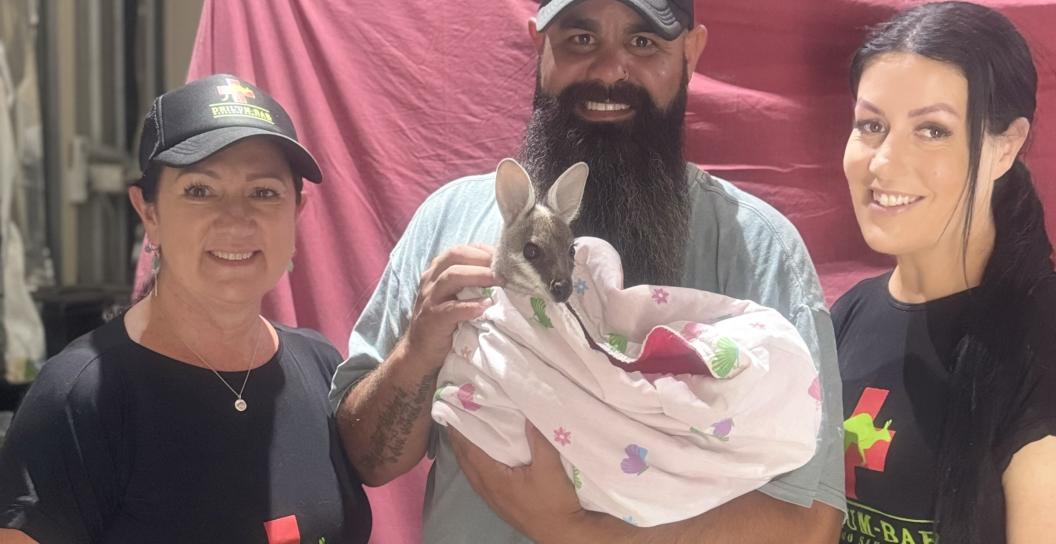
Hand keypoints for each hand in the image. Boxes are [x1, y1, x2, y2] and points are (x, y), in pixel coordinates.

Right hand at [404, 244, 498, 365]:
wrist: (420, 350)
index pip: (459, 250)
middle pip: (454, 257)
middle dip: (481, 259)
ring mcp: (430, 299)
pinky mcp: (433, 319)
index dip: (481, 250)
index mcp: (437, 271)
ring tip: (498, 280)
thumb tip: (501, 274)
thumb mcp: (454, 296)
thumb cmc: (444, 321)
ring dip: (477, 276)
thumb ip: (469, 283)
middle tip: (503, 267)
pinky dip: (470, 306)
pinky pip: (451, 309)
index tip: (502, 256)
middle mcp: (431, 281)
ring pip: (451, 277)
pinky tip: (485, 306)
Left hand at [448, 421, 585, 541]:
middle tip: (455, 418)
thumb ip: (540, 440)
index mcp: (494, 479)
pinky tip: (481, 459)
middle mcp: (487, 489)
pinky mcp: (500, 504)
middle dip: (458, 440)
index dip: (460, 432)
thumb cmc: (554, 502)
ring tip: (464, 435)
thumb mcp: (550, 468)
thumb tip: (530, 416)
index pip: (469, 451)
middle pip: (465, 461)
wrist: (562, 533)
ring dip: (465, 453)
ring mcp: (493, 499)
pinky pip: (479, 479)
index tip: (453, 412)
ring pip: (471, 471)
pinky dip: (474, 464)